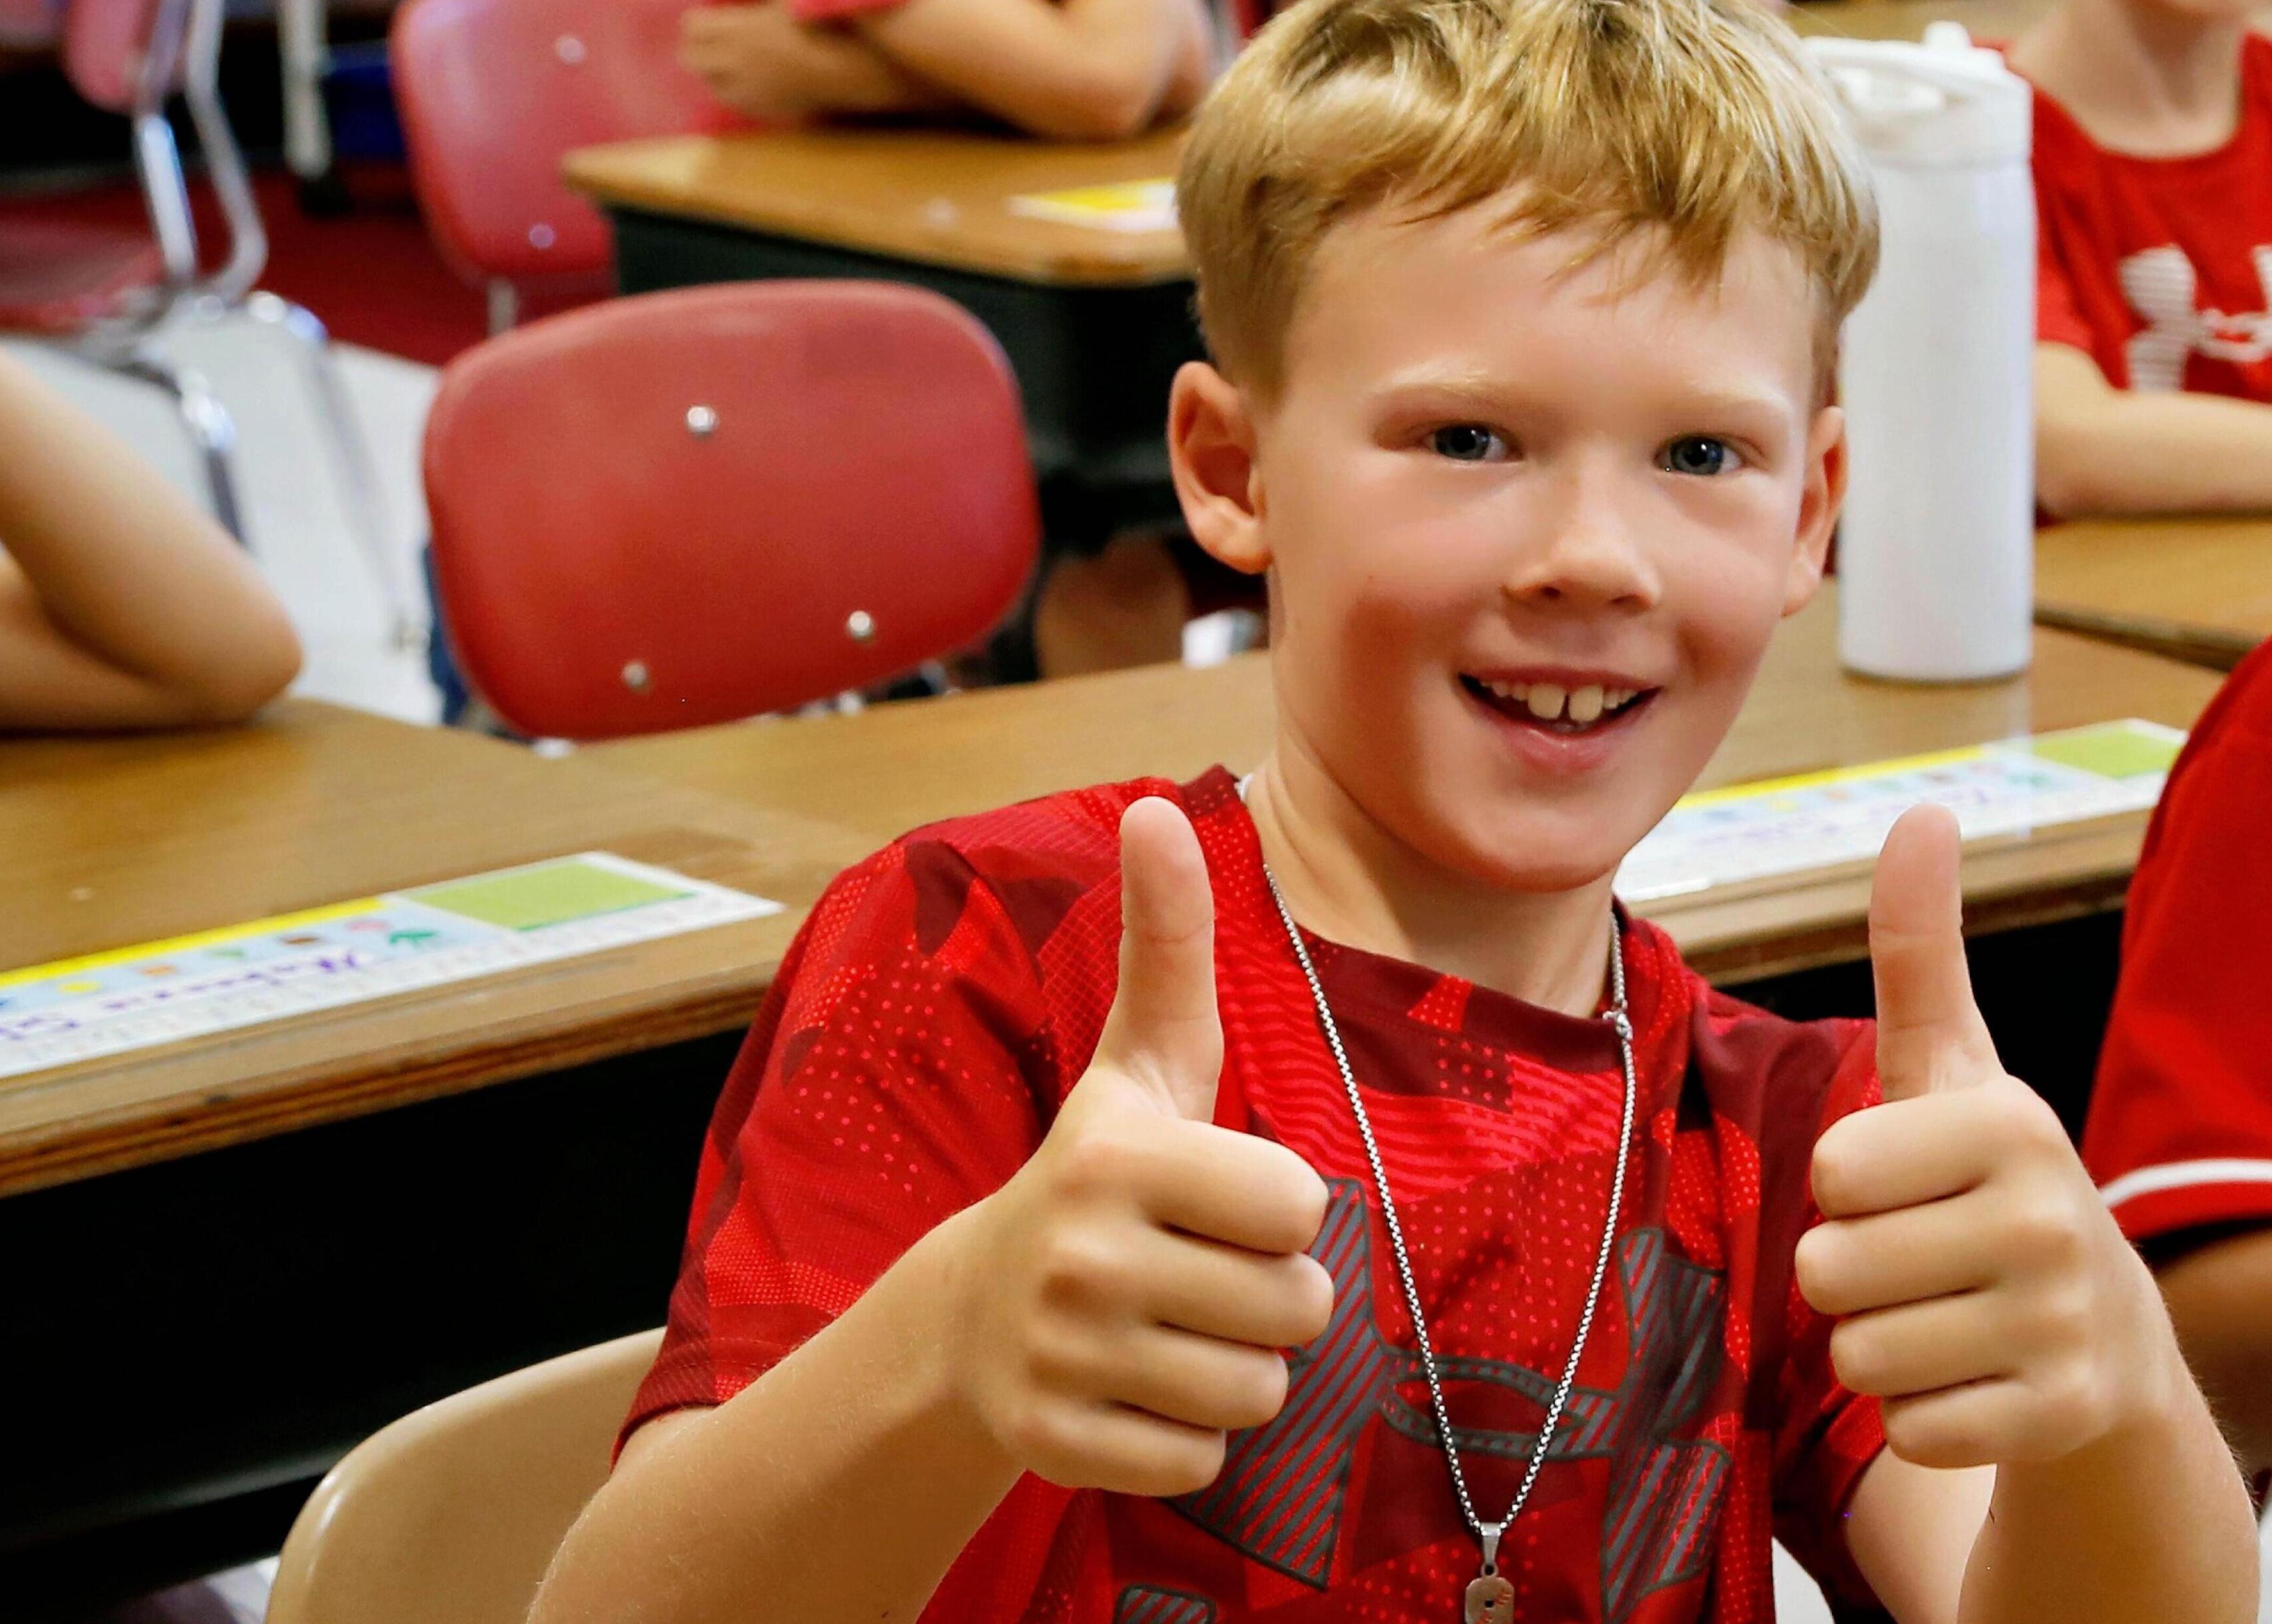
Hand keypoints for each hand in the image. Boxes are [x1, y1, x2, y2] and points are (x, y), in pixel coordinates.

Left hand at [685, 0, 871, 124]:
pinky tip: (755, 76)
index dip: (701, 20)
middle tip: (721, 37)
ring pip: (708, 81)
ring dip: (715, 68)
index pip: (691, 26)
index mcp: (739, 29)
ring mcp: (748, 88)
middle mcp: (737, 62)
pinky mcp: (763, 107)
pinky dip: (735, 89)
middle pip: (690, 57)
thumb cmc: (826, 22)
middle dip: (700, 46)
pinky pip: (732, 100)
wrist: (857, 70)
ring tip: (738, 56)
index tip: (718, 16)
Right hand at [924, 796, 1336, 1494]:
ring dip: (1236, 1367)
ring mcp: (1064, 1360)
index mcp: (1117, 1160)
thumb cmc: (1098, 1174)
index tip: (1223, 1196)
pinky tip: (1137, 1387)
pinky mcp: (1058, 1449)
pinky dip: (1187, 1437)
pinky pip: (1204, 1463)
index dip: (1281, 1206)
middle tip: (1202, 1271)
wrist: (969, 1315)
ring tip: (1171, 1327)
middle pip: (1296, 1308)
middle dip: (1269, 1295)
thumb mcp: (1142, 1061)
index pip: (1302, 1206)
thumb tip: (1162, 807)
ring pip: (1258, 1391)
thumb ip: (1169, 942)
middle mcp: (1082, 1260)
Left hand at [1798, 808, 2178, 1468]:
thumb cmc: (1997, 1189)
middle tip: (1928, 1265)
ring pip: (1860, 1358)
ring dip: (1885, 1350)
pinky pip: (1910, 1433)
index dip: (1849, 1188)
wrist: (2112, 1344)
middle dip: (1854, 1277)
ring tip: (1952, 1321)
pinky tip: (1981, 1383)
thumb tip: (1922, 810)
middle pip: (1829, 1270)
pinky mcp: (2059, 1420)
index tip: (1916, 1187)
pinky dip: (1927, 1418)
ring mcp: (2064, 1326)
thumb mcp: (1959, 1071)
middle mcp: (2053, 1219)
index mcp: (2015, 1121)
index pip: (1830, 1170)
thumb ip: (1921, 950)